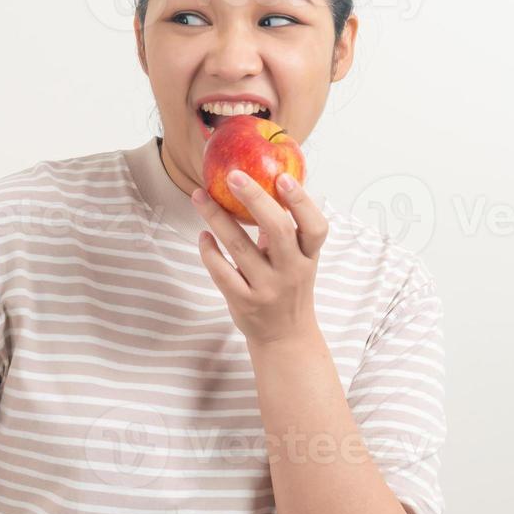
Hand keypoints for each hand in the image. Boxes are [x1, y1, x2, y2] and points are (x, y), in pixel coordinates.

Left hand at [191, 169, 328, 346]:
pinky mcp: (244, 302)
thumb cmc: (290, 288)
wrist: (285, 338)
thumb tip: (264, 187)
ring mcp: (268, 288)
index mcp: (309, 257)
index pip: (314, 227)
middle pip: (276, 229)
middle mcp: (292, 271)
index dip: (301, 201)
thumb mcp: (299, 261)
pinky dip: (209, 252)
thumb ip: (286, 232)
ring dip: (217, 218)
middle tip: (234, 175)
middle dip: (254, 198)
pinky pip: (222, 272)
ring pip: (240, 247)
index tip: (283, 177)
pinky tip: (203, 236)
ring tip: (199, 196)